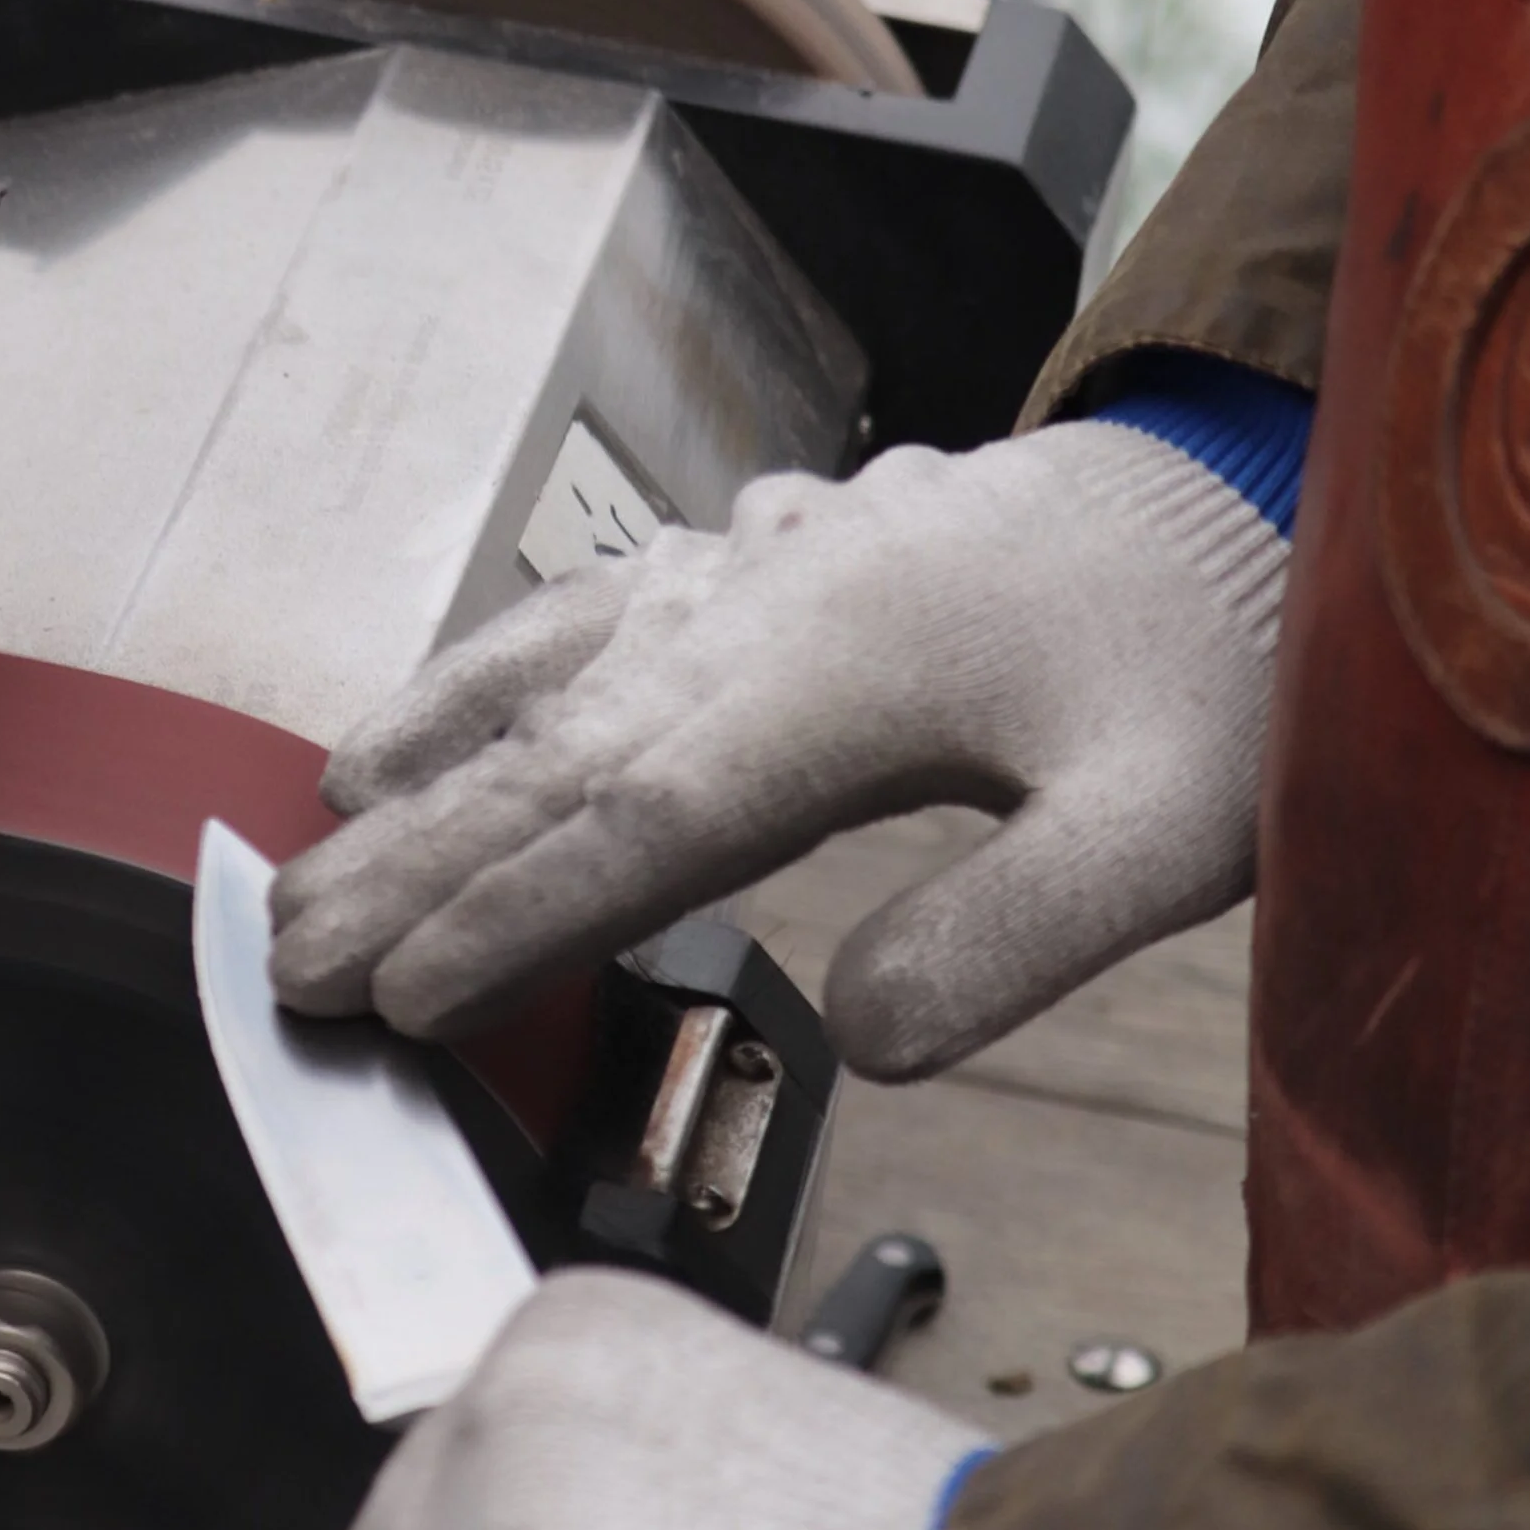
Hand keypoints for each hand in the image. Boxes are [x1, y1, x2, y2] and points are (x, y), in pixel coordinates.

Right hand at [270, 421, 1286, 1074]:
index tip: (392, 1002)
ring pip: (554, 660)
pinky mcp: (778, 551)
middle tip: (279, 954)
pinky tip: (465, 689)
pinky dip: (506, 653)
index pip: (631, 824)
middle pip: (550, 748)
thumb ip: (1013, 936)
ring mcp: (762, 568)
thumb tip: (866, 1038)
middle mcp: (767, 612)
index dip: (501, 920)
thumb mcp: (1163, 829)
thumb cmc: (1207, 667)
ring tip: (319, 818)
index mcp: (840, 684)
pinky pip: (601, 602)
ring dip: (432, 744)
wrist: (1250, 490)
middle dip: (405, 860)